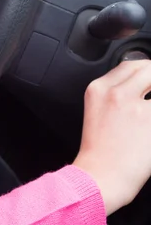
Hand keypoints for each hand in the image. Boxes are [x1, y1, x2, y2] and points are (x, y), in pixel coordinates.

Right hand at [73, 59, 150, 215]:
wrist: (101, 177)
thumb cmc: (100, 150)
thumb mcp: (96, 109)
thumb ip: (114, 92)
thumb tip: (140, 85)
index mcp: (98, 88)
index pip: (129, 65)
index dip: (146, 70)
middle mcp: (115, 92)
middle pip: (146, 69)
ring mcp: (135, 106)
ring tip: (149, 112)